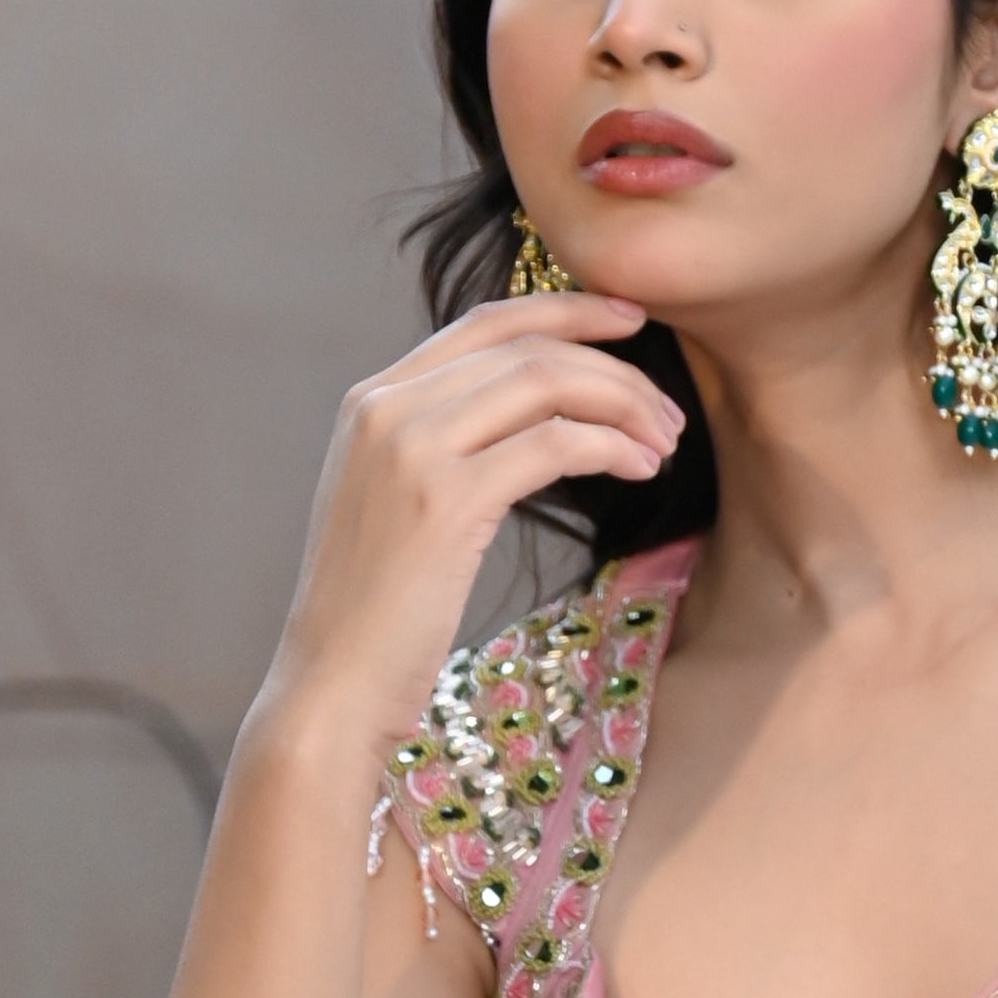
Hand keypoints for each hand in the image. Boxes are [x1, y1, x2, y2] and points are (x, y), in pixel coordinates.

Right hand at [257, 291, 686, 783]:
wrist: (330, 686)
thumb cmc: (375, 616)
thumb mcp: (395, 506)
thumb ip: (441, 448)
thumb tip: (526, 422)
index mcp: (372, 399)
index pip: (487, 323)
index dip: (567, 311)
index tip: (630, 320)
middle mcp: (386, 407)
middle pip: (526, 348)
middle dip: (613, 369)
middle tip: (668, 411)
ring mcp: (412, 448)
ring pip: (546, 383)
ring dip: (623, 404)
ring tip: (665, 443)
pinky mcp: (446, 500)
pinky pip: (554, 443)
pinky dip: (611, 448)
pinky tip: (641, 470)